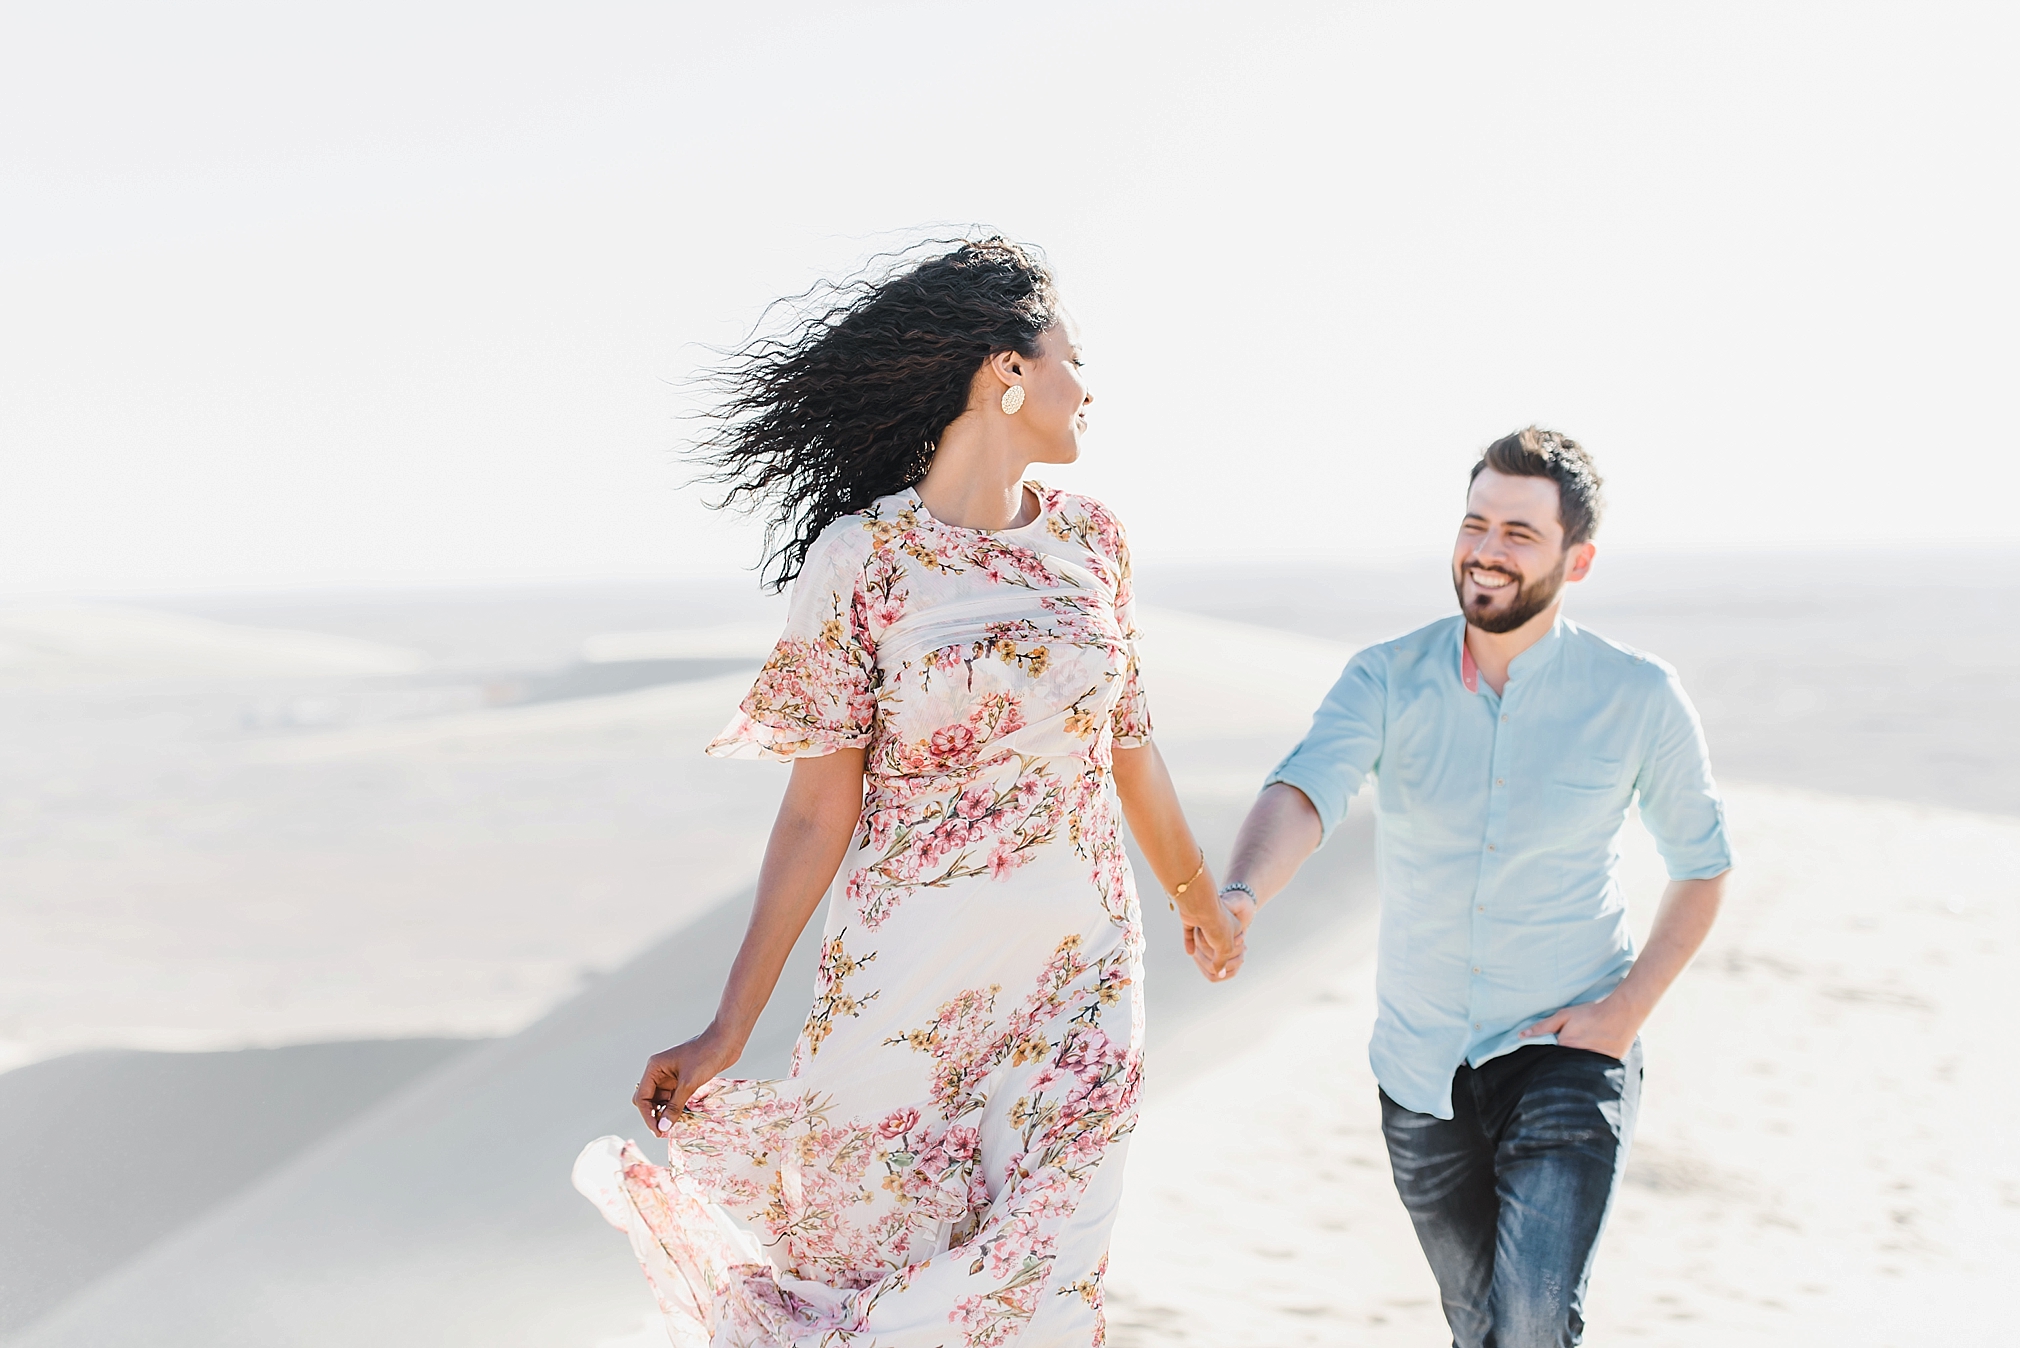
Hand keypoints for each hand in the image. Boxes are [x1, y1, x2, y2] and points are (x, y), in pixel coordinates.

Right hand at [632, 1027, 737, 1135]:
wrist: (726, 1041)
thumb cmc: (706, 1056)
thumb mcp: (689, 1083)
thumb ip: (675, 1106)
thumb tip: (663, 1127)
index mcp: (654, 1068)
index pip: (642, 1097)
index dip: (647, 1116)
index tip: (658, 1131)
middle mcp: (659, 1072)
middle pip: (648, 1100)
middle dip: (654, 1116)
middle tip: (664, 1132)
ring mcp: (671, 1076)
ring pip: (661, 1101)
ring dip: (665, 1113)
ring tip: (674, 1128)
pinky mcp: (682, 1080)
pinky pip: (673, 1098)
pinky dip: (675, 1108)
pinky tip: (683, 1118)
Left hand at [1180, 887, 1246, 982]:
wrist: (1200, 905)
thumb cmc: (1217, 926)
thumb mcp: (1224, 949)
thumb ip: (1221, 963)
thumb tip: (1219, 975)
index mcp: (1234, 926)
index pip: (1236, 942)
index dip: (1235, 952)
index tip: (1234, 961)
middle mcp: (1221, 921)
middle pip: (1219, 939)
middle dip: (1218, 949)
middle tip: (1215, 961)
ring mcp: (1205, 919)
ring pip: (1204, 935)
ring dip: (1203, 945)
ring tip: (1200, 957)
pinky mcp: (1191, 918)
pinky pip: (1190, 932)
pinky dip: (1189, 942)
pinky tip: (1190, 952)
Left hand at [1519, 994, 1641, 1060]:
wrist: (1622, 1013)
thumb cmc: (1591, 1013)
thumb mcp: (1564, 1015)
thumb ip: (1542, 1026)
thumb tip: (1521, 1035)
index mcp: (1565, 1047)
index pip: (1551, 1057)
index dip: (1553, 1051)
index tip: (1558, 1046)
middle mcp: (1578, 1059)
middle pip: (1565, 1064)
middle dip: (1565, 1060)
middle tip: (1578, 1043)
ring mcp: (1595, 1064)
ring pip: (1580, 1067)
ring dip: (1580, 1064)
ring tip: (1589, 1047)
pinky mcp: (1609, 1066)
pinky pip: (1597, 1069)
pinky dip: (1595, 1065)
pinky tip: (1600, 1052)